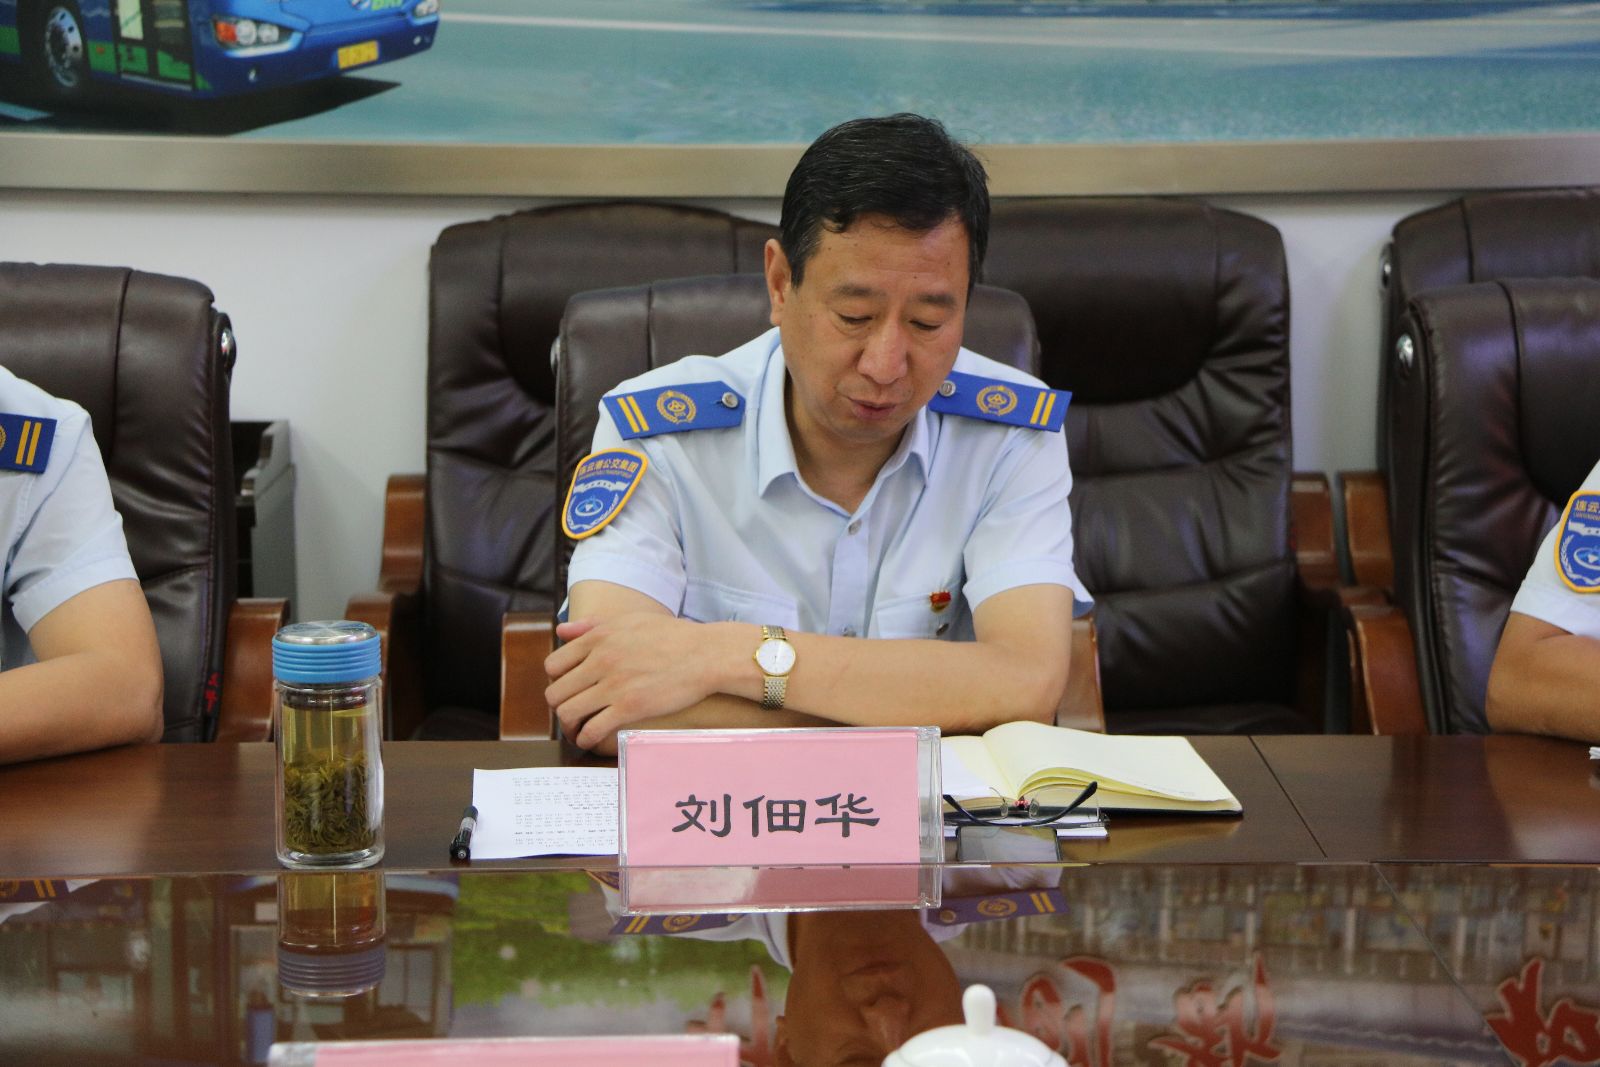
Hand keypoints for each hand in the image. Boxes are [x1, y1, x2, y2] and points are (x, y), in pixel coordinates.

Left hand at [545, 613, 739, 748]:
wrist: (706, 654)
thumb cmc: (672, 637)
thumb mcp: (629, 621)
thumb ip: (591, 626)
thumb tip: (560, 631)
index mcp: (598, 638)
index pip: (553, 665)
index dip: (557, 681)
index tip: (568, 690)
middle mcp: (601, 660)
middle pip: (556, 692)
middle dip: (559, 707)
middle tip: (571, 714)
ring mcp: (614, 685)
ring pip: (568, 712)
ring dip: (568, 726)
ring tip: (577, 730)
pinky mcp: (630, 707)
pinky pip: (592, 728)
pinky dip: (585, 738)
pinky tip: (589, 740)